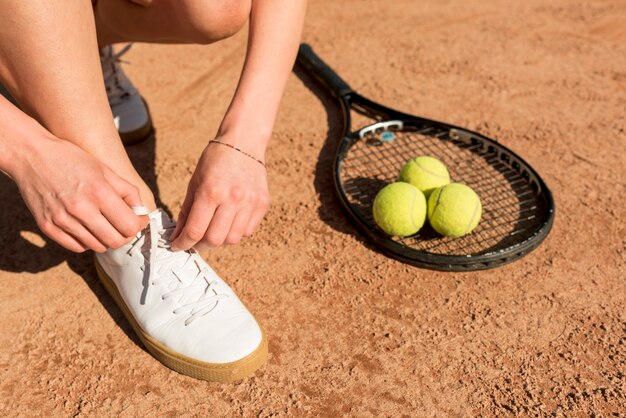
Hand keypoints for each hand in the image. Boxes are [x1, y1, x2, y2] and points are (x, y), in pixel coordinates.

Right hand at [13, 134, 147, 252]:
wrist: (31, 155)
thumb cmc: (71, 159)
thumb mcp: (105, 169)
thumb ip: (127, 192)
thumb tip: (141, 212)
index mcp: (99, 192)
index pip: (130, 226)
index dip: (139, 225)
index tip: (138, 219)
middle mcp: (80, 209)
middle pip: (116, 242)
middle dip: (125, 235)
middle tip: (123, 225)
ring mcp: (62, 220)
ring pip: (97, 247)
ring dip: (106, 238)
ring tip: (105, 224)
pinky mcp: (48, 227)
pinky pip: (77, 247)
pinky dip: (87, 241)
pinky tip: (87, 227)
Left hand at [170, 138, 269, 251]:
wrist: (244, 143)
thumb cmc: (215, 160)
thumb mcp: (195, 182)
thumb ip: (187, 210)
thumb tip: (179, 235)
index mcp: (211, 192)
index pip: (195, 230)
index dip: (183, 243)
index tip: (178, 246)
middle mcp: (232, 199)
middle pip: (214, 240)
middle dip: (200, 246)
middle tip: (194, 242)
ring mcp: (250, 202)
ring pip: (232, 239)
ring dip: (220, 240)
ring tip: (213, 230)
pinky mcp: (262, 204)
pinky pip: (248, 231)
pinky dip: (236, 231)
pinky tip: (229, 221)